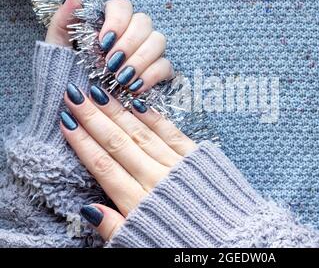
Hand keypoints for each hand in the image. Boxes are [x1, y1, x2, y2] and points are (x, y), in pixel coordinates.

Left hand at [46, 0, 173, 92]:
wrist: (77, 101)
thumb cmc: (66, 71)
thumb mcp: (58, 45)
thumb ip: (64, 18)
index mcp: (110, 22)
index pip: (123, 5)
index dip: (117, 20)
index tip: (104, 41)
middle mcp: (132, 34)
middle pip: (144, 22)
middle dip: (129, 43)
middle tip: (111, 63)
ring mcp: (147, 52)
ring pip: (158, 42)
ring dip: (141, 59)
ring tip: (122, 78)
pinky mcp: (157, 72)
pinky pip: (166, 66)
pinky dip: (153, 75)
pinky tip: (136, 86)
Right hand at [60, 83, 197, 240]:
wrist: (235, 241)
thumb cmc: (184, 243)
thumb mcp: (143, 243)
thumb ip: (114, 227)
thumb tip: (88, 209)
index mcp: (139, 203)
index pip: (103, 166)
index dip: (82, 142)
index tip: (67, 121)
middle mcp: (156, 179)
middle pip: (118, 144)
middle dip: (94, 118)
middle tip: (74, 94)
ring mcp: (178, 166)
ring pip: (141, 134)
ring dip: (118, 112)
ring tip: (98, 92)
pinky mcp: (198, 158)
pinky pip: (172, 134)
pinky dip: (154, 118)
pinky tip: (138, 103)